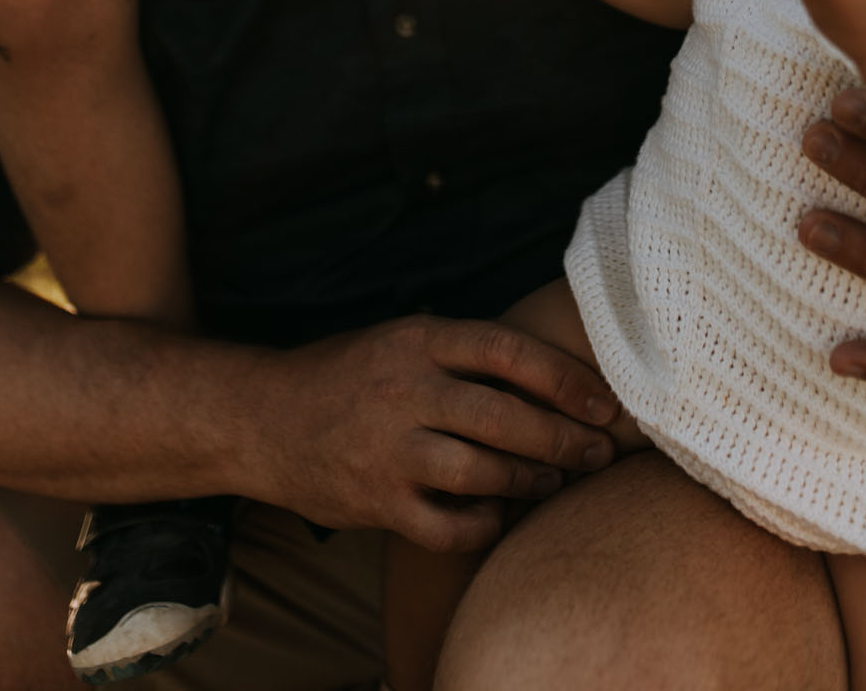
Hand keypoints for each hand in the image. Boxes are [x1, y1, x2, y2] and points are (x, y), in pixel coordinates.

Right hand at [250, 315, 618, 551]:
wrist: (264, 419)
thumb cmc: (346, 375)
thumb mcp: (399, 338)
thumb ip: (460, 351)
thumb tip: (550, 366)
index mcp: (417, 340)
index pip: (506, 350)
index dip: (563, 377)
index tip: (602, 401)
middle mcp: (405, 391)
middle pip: (504, 417)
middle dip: (562, 439)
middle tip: (597, 452)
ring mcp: (389, 449)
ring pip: (482, 473)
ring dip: (528, 482)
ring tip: (550, 482)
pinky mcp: (376, 501)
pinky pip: (447, 526)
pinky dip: (483, 525)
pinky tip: (496, 516)